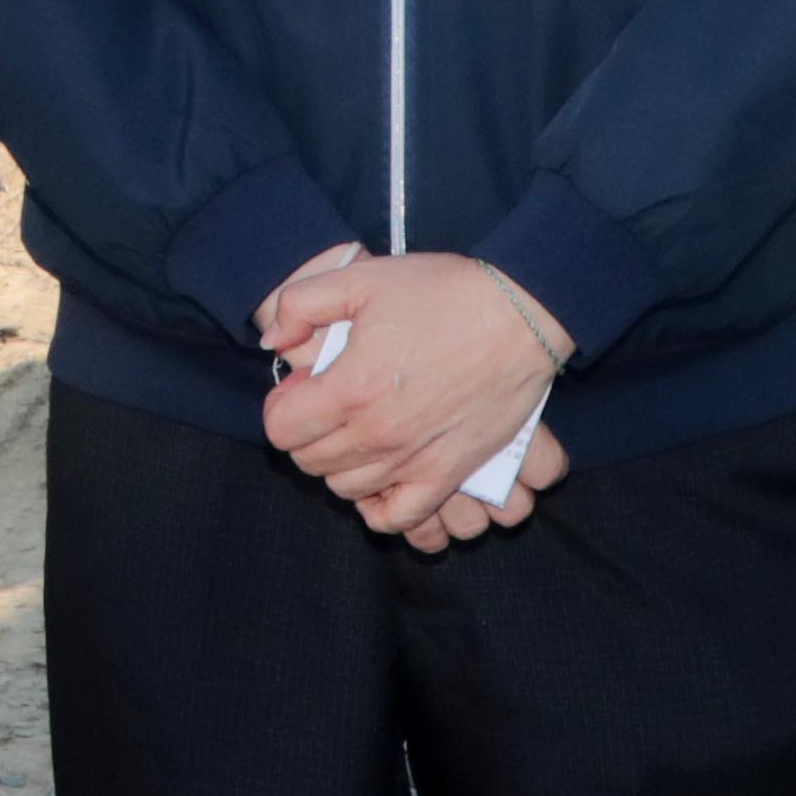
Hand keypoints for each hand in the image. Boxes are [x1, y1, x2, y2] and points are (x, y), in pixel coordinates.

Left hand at [252, 246, 562, 546]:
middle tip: (330, 402)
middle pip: (310, 461)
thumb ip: (300, 305)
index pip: (281, 428)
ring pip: (346, 488)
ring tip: (358, 430)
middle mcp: (378, 434)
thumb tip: (273, 340)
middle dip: (308, 432)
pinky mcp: (450, 472)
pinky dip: (381, 506)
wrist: (521, 313)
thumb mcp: (361, 278)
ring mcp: (415, 460)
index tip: (303, 387)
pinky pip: (400, 516)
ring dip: (341, 463)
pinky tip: (381, 479)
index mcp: (351, 388)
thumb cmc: (444, 292)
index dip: (283, 405)